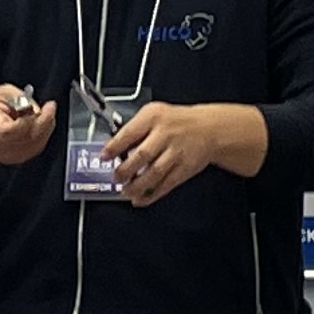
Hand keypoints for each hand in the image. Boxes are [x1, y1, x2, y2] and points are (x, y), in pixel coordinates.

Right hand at [0, 85, 58, 173]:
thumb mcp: (2, 92)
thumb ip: (20, 98)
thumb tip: (36, 109)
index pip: (13, 130)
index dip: (33, 119)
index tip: (49, 106)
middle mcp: (0, 145)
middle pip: (30, 138)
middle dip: (45, 121)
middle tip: (49, 108)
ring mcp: (9, 155)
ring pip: (37, 144)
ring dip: (45, 128)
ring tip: (41, 114)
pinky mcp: (17, 159)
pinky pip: (37, 148)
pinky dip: (43, 135)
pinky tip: (38, 124)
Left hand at [108, 100, 267, 206]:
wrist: (209, 128)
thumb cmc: (177, 122)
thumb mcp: (153, 114)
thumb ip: (134, 129)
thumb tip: (112, 148)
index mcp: (154, 117)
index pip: (130, 133)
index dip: (114, 147)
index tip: (104, 156)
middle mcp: (166, 134)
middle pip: (142, 155)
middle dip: (125, 170)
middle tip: (116, 177)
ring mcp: (176, 152)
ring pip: (154, 173)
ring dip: (137, 186)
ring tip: (126, 191)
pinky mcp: (184, 168)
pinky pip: (166, 184)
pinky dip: (152, 195)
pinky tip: (141, 199)